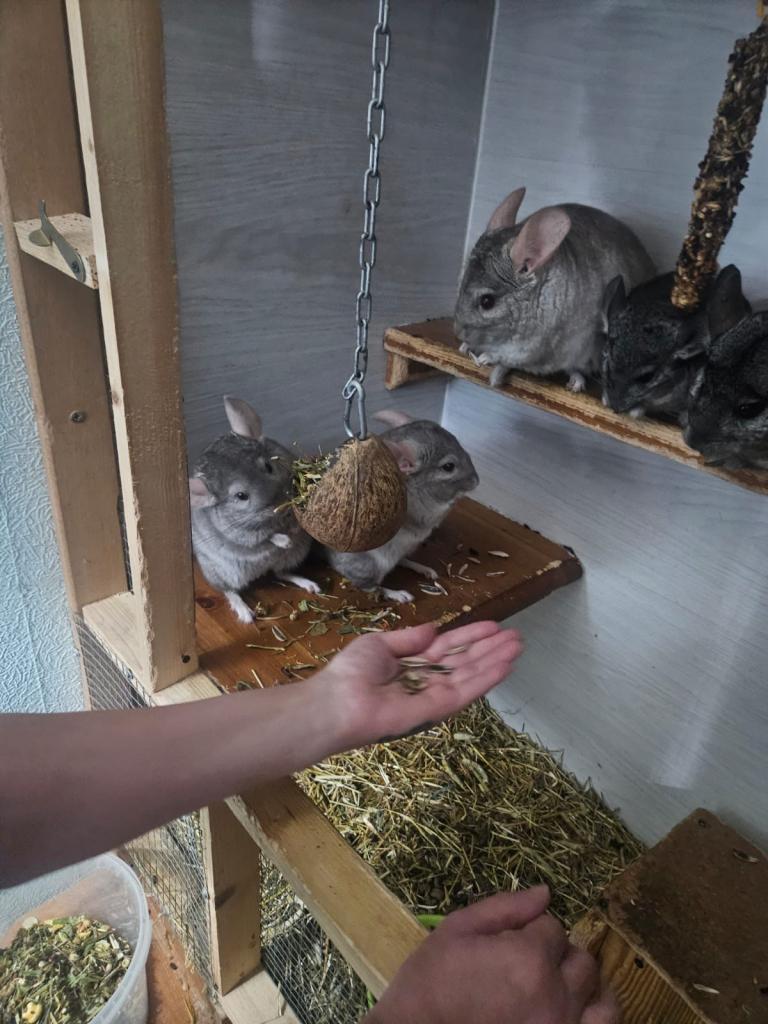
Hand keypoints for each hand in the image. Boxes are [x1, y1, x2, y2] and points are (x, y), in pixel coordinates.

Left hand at [321, 621, 522, 749]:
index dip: (471, 636)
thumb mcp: (379, 644)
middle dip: (491, 649)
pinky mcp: (436, 711)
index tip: (494, 625)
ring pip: (470, 676)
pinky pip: (464, 693)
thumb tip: (434, 629)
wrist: (335, 702)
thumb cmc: (351, 672)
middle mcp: (426, 681)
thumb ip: (409, 638)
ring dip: (495, 661)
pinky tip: (505, 665)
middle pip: (465, 662)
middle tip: (517, 636)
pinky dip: (486, 679)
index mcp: (412, 665)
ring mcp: (433, 697)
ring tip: (518, 646)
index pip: (449, 648)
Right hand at [365, 887, 618, 1023]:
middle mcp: (555, 995)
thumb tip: (546, 893)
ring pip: (604, 1001)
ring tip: (563, 989)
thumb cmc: (429, 984)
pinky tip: (572, 1011)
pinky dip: (593, 1017)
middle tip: (528, 965)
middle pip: (582, 960)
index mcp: (529, 957)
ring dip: (588, 989)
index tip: (509, 942)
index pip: (553, 928)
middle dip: (558, 955)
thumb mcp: (457, 931)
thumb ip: (505, 908)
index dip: (531, 930)